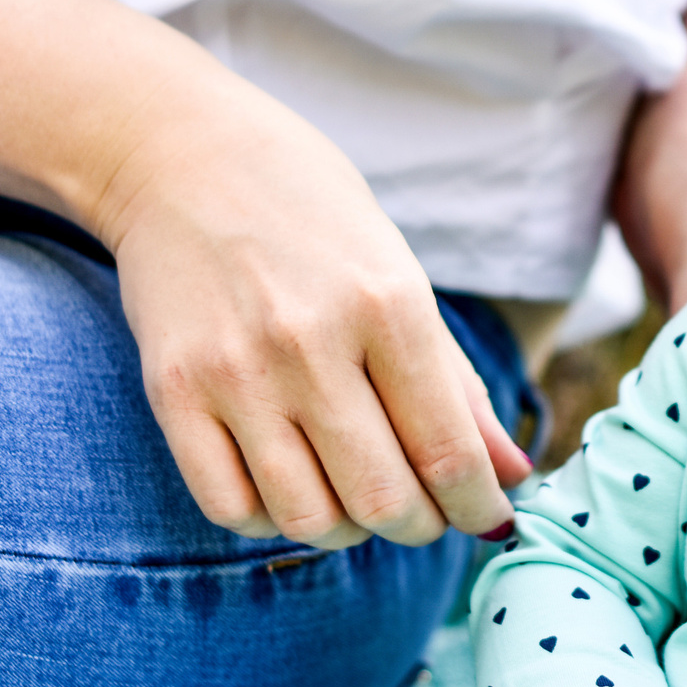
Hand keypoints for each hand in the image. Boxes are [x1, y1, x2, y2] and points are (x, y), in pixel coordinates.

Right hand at [100, 101, 531, 546]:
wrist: (182, 155)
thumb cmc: (312, 216)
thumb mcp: (400, 275)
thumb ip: (456, 384)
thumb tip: (513, 476)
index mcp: (387, 304)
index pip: (448, 451)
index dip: (478, 506)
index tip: (487, 518)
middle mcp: (311, 342)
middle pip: (382, 499)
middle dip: (417, 526)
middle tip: (421, 512)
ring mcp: (236, 371)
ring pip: (307, 518)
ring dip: (345, 531)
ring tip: (354, 498)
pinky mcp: (172, 392)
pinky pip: (230, 507)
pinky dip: (270, 520)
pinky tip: (287, 487)